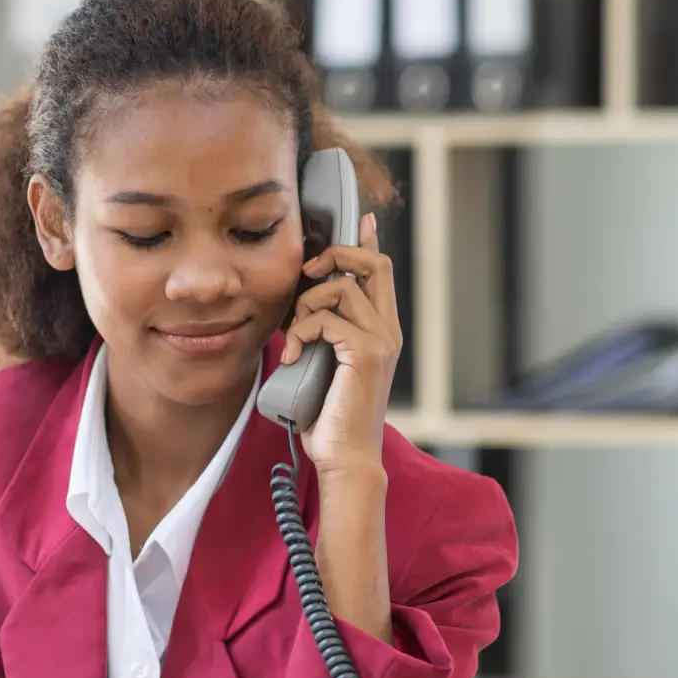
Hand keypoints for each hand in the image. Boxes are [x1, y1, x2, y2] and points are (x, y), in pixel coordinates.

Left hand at [282, 212, 400, 473]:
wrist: (344, 457)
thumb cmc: (328, 418)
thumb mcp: (322, 365)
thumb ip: (321, 335)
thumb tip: (298, 310)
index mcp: (381, 330)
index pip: (380, 272)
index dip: (369, 241)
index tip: (362, 219)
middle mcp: (388, 330)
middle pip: (373, 263)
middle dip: (335, 256)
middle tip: (306, 272)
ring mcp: (381, 340)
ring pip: (342, 288)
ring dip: (306, 305)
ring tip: (292, 336)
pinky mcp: (366, 352)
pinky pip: (326, 318)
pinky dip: (299, 332)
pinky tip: (289, 356)